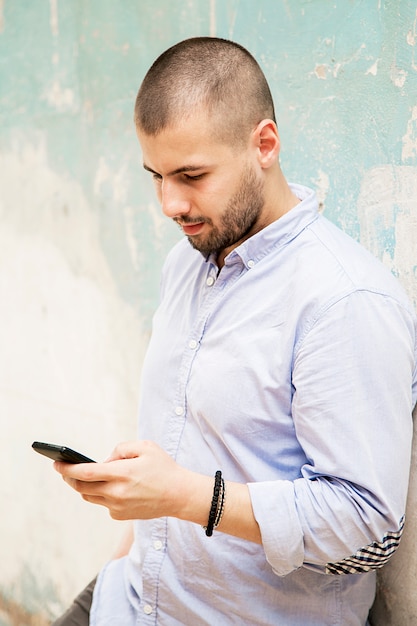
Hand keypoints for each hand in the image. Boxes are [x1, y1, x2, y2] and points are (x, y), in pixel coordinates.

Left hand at [54, 440, 188, 520]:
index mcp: (122, 474)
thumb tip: (104, 460)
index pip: (85, 473)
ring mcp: (117, 507)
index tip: (56, 464)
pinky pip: (103, 503)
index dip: (67, 468)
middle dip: (69, 478)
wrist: (179, 495)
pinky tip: (109, 487)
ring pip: (89, 497)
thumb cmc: (163, 468)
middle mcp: (116, 493)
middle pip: (81, 488)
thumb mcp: (145, 447)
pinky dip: (101, 494)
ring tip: (82, 477)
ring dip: (83, 487)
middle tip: (64, 470)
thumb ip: (121, 449)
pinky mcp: (120, 516)